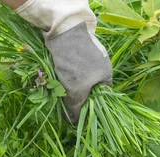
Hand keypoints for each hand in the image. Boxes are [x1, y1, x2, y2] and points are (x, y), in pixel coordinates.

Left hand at [15, 0, 112, 122]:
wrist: (62, 31)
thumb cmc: (75, 64)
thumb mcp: (75, 91)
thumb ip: (75, 109)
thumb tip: (72, 123)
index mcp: (107, 75)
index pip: (102, 98)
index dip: (90, 107)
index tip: (78, 112)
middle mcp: (100, 65)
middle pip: (88, 88)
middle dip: (75, 97)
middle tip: (64, 104)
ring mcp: (87, 56)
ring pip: (77, 78)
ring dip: (66, 86)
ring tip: (55, 91)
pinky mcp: (74, 49)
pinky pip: (69, 68)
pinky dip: (62, 75)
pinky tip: (53, 77)